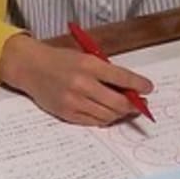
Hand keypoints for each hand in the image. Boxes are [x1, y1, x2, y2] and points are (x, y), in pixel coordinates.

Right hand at [0, 34, 152, 125]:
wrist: (31, 67)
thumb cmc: (60, 59)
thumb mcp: (84, 56)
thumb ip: (105, 70)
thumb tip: (128, 86)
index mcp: (89, 64)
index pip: (121, 77)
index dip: (139, 84)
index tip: (148, 88)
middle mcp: (82, 83)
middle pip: (118, 101)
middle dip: (133, 104)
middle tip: (139, 103)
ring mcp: (74, 101)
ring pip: (108, 115)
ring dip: (120, 113)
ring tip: (125, 109)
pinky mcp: (67, 113)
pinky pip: (94, 122)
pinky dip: (105, 119)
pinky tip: (108, 113)